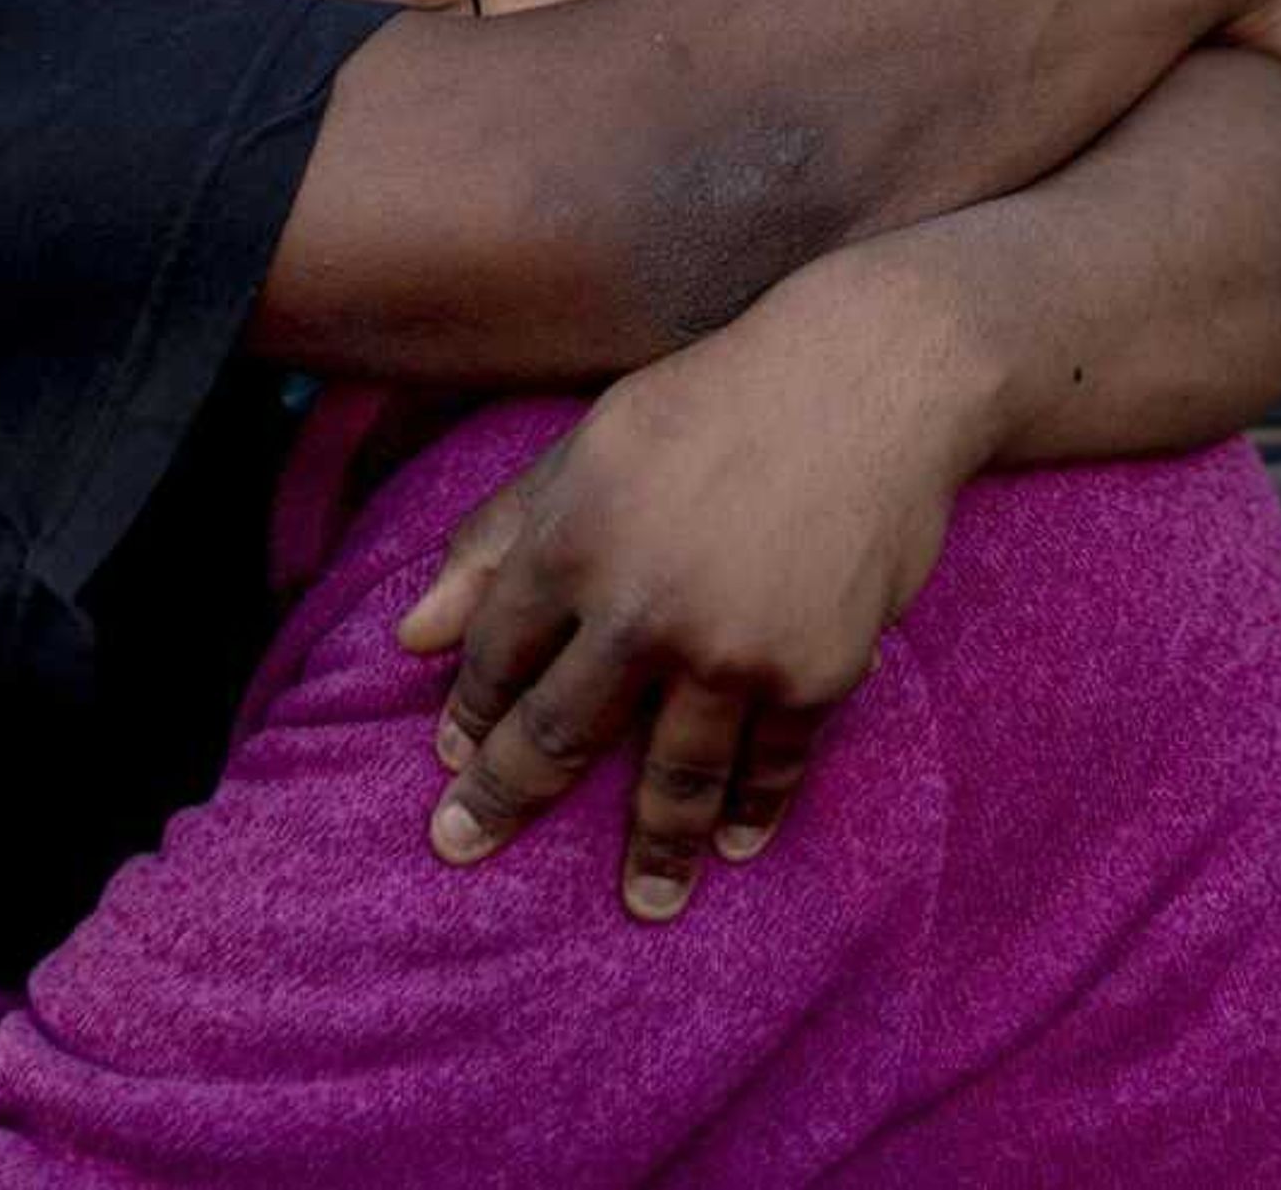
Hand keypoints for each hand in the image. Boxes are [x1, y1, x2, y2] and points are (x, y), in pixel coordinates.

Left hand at [396, 261, 980, 922]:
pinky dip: (754, 811)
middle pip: (559, 733)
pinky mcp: (814, 670)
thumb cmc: (716, 400)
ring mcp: (732, 649)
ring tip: (642, 903)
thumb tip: (408, 638)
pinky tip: (734, 844)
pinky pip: (773, 763)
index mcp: (574, 540)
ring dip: (651, 850)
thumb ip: (494, 539)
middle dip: (505, 800)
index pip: (496, 656)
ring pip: (673, 776)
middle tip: (463, 849)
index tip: (451, 765)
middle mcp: (643, 607)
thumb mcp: (588, 446)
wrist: (872, 377)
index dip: (469, 715)